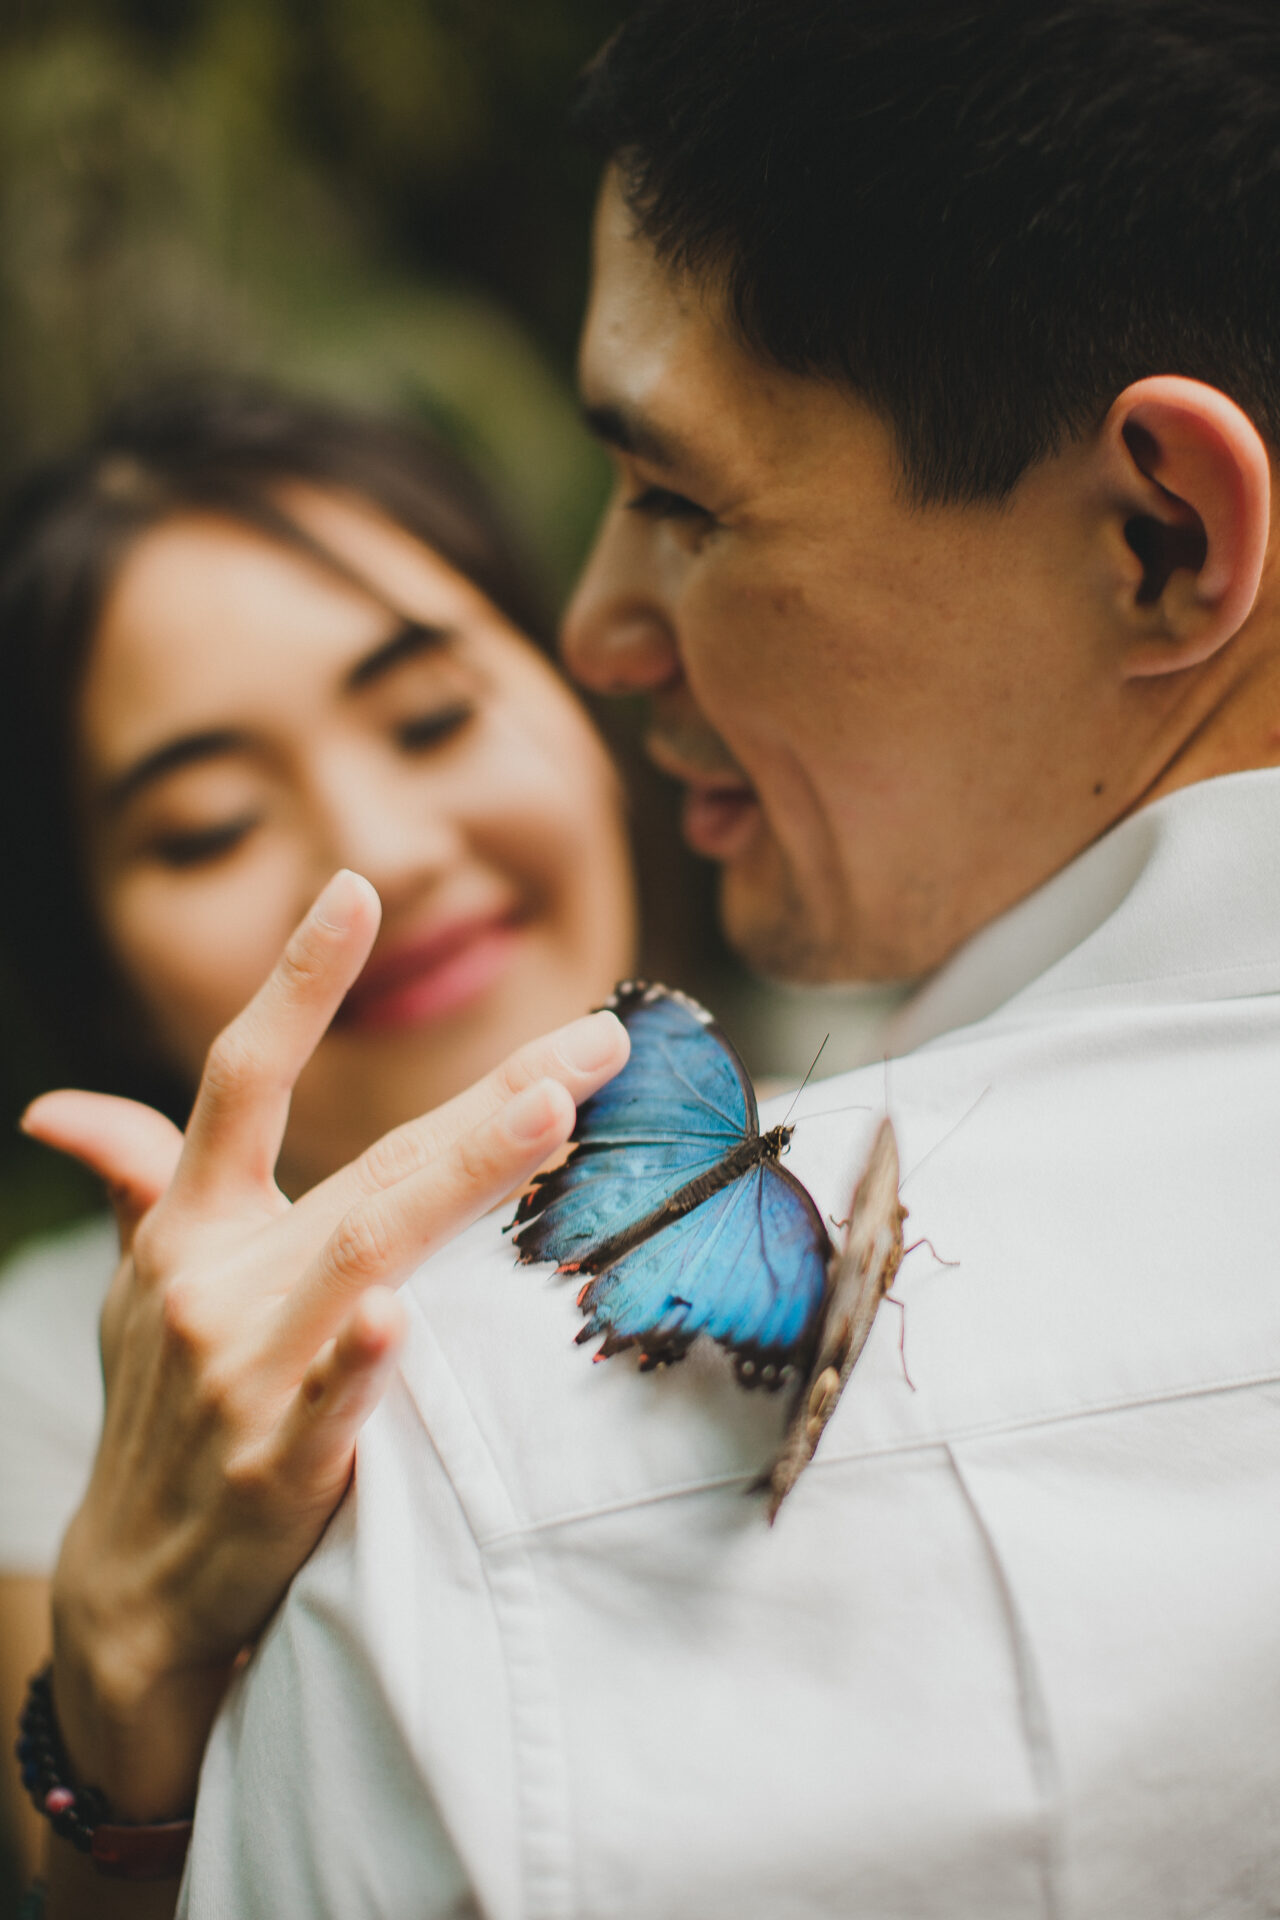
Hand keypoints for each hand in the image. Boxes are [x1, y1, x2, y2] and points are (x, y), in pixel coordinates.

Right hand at [22, 870, 627, 1823]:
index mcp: (192, 1225)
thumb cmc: (161, 1406)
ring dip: (457, 1180)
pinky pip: (325, 1402)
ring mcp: (242, 1370)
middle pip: (363, 1163)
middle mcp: (215, 1280)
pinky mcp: (270, 1463)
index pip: (243, 1079)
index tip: (356, 888)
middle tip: (594, 1043)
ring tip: (548, 1115)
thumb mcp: (141, 1286)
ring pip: (364, 1253)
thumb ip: (135, 1180)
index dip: (297, 983)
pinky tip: (396, 1318)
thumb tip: (61, 1108)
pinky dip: (358, 1361)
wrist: (141, 1583)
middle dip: (484, 1098)